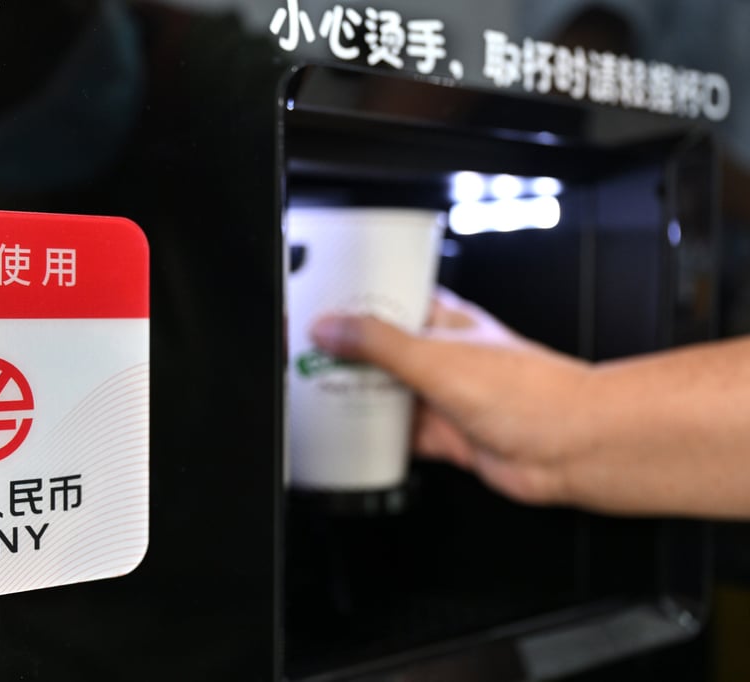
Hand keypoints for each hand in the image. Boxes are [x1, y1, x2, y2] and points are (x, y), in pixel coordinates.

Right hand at [310, 288, 592, 506]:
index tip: (313, 310)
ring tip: (315, 396)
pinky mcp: (443, 435)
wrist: (569, 447)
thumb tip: (331, 327)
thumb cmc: (529, 391)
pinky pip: (396, 435)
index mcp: (443, 320)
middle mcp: (440, 356)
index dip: (349, 304)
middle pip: (378, 352)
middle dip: (343, 356)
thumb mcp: (437, 357)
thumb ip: (379, 343)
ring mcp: (441, 396)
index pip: (386, 302)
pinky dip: (372, 438)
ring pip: (384, 394)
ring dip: (355, 398)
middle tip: (302, 358)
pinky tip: (349, 438)